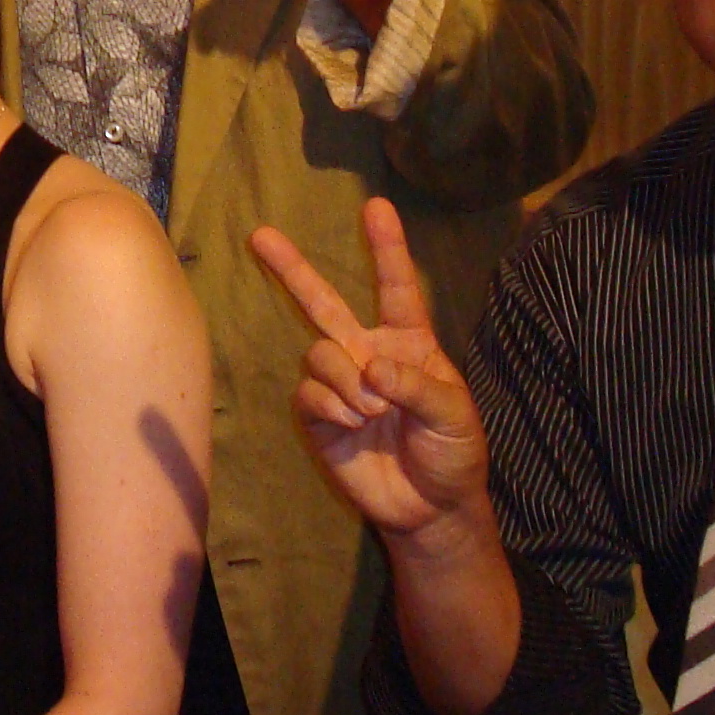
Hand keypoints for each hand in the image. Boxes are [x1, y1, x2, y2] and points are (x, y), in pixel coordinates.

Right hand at [252, 201, 491, 551]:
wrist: (429, 508)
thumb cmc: (452, 453)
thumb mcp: (454, 417)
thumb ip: (417, 386)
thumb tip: (373, 366)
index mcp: (409, 343)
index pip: (397, 288)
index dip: (387, 248)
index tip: (376, 206)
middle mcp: (368, 354)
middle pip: (324, 303)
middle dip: (292, 269)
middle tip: (260, 235)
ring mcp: (340, 385)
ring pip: (318, 353)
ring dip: (345, 380)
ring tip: (370, 411)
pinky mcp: (319, 417)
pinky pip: (308, 394)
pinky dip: (332, 407)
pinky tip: (354, 425)